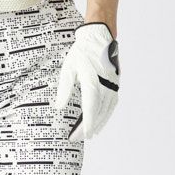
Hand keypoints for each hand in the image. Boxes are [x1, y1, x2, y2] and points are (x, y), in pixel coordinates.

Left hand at [53, 22, 119, 141]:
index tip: (83, 135)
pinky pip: (112, 103)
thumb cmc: (81, 52)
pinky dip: (106, 114)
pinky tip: (100, 120)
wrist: (99, 37)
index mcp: (92, 81)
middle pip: (99, 112)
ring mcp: (113, 84)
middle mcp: (106, 84)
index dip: (87, 124)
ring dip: (99, 123)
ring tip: (90, 133)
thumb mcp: (68, 69)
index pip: (90, 108)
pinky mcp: (115, 83)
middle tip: (78, 138)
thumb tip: (58, 107)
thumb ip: (64, 89)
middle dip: (89, 127)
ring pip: (107, 110)